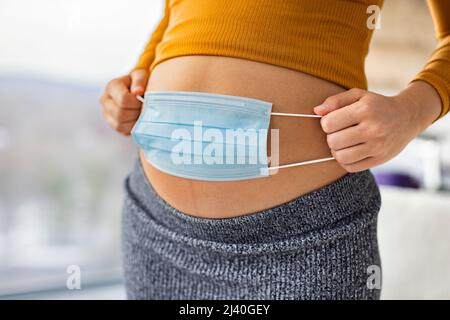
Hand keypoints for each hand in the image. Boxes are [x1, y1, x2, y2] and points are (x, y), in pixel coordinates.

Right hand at [100, 69, 148, 135]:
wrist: (138, 92)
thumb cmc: (140, 83)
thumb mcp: (141, 76)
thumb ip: (139, 80)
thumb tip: (137, 92)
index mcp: (112, 86)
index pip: (123, 99)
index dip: (136, 102)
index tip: (143, 99)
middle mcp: (105, 100)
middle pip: (120, 114)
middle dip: (136, 112)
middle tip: (144, 108)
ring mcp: (107, 114)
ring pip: (119, 125)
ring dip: (134, 121)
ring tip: (141, 113)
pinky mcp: (113, 124)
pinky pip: (122, 131)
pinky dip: (133, 128)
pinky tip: (138, 120)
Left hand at [314, 83, 440, 172]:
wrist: (407, 117)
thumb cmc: (376, 105)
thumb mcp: (358, 95)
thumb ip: (335, 101)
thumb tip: (317, 111)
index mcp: (365, 110)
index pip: (329, 123)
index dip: (326, 123)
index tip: (333, 121)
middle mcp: (373, 129)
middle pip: (333, 141)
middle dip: (331, 137)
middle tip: (339, 132)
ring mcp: (377, 146)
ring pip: (340, 157)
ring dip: (336, 150)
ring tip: (343, 142)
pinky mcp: (380, 159)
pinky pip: (351, 167)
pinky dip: (345, 161)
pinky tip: (351, 151)